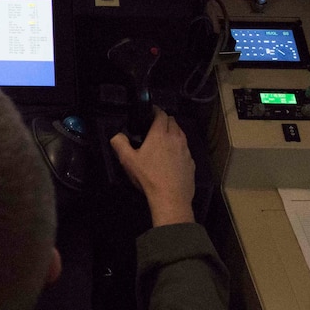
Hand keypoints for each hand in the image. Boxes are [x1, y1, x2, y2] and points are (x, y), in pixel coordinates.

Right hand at [110, 109, 195, 226]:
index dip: (155, 110)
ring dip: (173, 132)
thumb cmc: (148, 176)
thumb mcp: (128, 160)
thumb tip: (117, 135)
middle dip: (164, 120)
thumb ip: (120, 143)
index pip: (161, 114)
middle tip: (154, 127)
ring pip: (181, 134)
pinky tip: (173, 158)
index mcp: (160, 134)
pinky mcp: (191, 162)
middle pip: (173, 121)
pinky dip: (180, 148)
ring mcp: (186, 150)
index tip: (150, 112)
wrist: (171, 198)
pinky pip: (186, 149)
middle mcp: (176, 138)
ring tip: (164, 140)